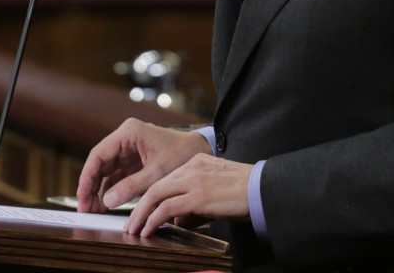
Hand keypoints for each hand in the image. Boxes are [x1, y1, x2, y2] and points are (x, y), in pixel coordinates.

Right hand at [76, 118, 209, 213]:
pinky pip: (116, 175)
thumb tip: (107, 201)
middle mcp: (125, 138)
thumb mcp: (157, 174)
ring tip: (94, 210)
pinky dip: (111, 189)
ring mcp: (128, 149)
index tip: (82, 197)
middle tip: (85, 208)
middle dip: (91, 186)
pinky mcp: (134, 160)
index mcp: (129, 133)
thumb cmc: (182, 155)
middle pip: (99, 163)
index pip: (98, 155)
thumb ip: (131, 187)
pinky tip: (106, 205)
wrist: (201, 151)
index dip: (87, 177)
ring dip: (99, 190)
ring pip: (106, 170)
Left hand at [123, 153, 253, 236]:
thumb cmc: (244, 192)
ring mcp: (193, 180)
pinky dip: (153, 220)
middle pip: (155, 186)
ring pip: (156, 195)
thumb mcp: (214, 188)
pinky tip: (149, 230)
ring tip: (135, 231)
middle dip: (139, 207)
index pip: (165, 179)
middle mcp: (191, 168)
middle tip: (130, 224)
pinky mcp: (198, 195)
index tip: (141, 212)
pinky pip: (167, 208)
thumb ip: (194, 198)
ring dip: (141, 215)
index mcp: (195, 162)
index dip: (149, 197)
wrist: (263, 188)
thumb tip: (177, 218)